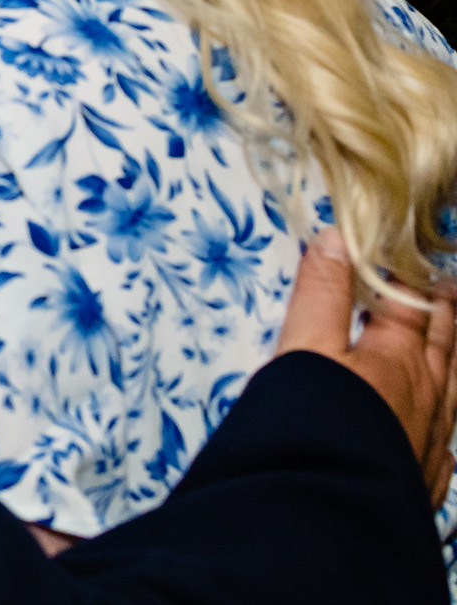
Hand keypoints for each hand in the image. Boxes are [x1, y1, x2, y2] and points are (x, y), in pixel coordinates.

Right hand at [276, 227, 456, 502]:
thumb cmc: (314, 425)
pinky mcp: (424, 478)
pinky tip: (447, 433)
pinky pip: (449, 443)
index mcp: (394, 359)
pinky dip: (451, 422)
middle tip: (451, 286)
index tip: (417, 258)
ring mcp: (430, 439)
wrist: (330, 508)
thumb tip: (336, 239)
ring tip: (456, 340)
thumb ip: (321, 295)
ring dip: (455, 359)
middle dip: (446, 311)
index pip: (409, 307)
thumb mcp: (305, 349)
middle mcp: (424, 396)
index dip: (411, 279)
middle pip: (442, 343)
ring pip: (454, 389)